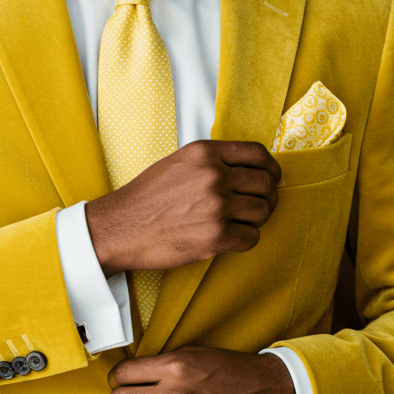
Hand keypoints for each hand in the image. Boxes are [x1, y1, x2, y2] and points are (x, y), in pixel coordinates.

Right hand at [85, 141, 281, 275]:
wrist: (121, 228)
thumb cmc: (146, 198)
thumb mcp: (178, 162)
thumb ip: (211, 162)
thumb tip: (245, 170)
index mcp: (206, 154)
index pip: (257, 154)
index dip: (271, 167)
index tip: (272, 177)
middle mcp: (215, 177)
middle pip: (265, 183)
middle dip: (268, 195)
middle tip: (260, 205)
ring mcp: (218, 207)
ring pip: (262, 211)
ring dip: (257, 219)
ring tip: (242, 222)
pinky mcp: (217, 237)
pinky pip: (251, 237)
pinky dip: (246, 239)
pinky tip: (232, 238)